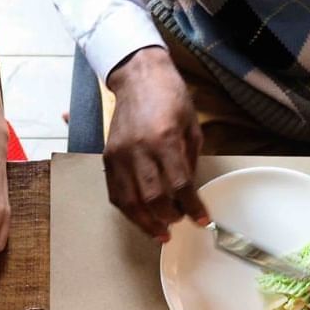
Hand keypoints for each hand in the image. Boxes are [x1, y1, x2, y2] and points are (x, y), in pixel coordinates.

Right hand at [103, 46, 207, 240]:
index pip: (179, 184)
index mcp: (164, 139)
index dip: (192, 207)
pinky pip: (116, 194)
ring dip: (146, 223)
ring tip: (160, 233)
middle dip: (169, 217)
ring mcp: (120, 155)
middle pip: (153, 198)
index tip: (201, 219)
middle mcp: (139, 149)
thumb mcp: (190, 125)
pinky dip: (129, 211)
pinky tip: (141, 218)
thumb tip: (188, 192)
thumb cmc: (169, 97)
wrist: (138, 77)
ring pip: (131, 202)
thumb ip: (189, 160)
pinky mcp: (108, 158)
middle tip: (179, 221)